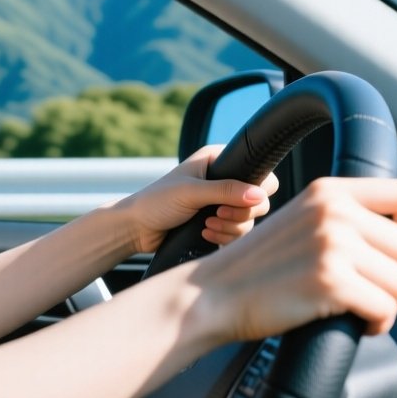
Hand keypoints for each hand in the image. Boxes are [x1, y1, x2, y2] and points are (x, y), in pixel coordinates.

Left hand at [117, 144, 279, 253]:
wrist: (136, 228)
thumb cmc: (157, 202)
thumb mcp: (191, 192)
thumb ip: (225, 191)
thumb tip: (259, 195)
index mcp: (218, 160)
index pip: (259, 172)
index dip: (256, 189)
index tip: (237, 200)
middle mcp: (223, 180)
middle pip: (259, 200)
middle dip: (241, 213)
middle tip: (217, 215)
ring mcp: (221, 202)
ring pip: (248, 220)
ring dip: (230, 228)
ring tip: (207, 227)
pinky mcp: (218, 223)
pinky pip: (237, 233)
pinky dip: (224, 237)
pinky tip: (205, 234)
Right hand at [181, 176, 396, 341]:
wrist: (210, 295)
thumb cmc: (254, 268)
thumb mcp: (299, 220)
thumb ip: (340, 217)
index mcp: (328, 191)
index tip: (394, 252)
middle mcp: (334, 211)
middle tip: (371, 292)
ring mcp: (332, 245)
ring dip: (388, 305)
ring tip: (359, 309)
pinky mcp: (330, 282)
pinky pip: (385, 309)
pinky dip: (377, 325)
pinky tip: (356, 324)